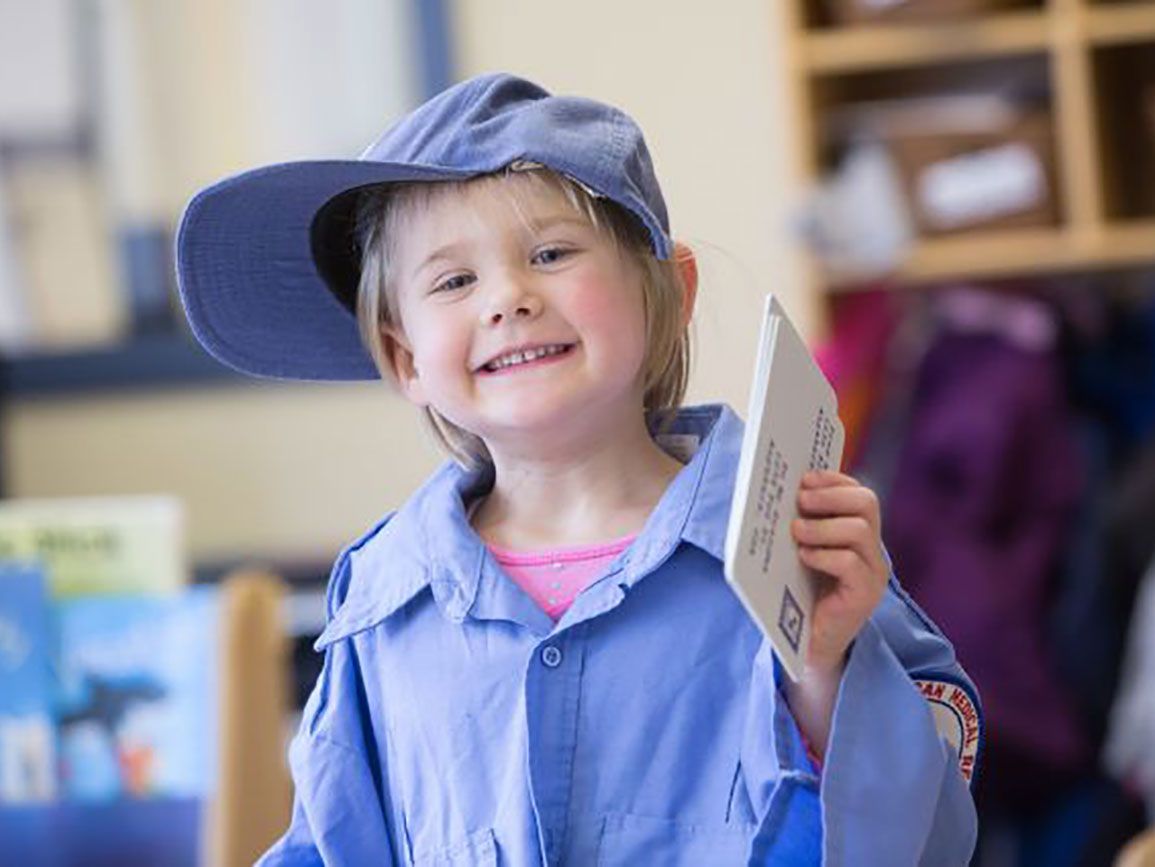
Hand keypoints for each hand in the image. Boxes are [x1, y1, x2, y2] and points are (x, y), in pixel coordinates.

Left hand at [791, 470, 888, 676]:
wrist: (810, 646)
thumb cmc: (802, 595)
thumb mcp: (803, 552)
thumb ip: (802, 526)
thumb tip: (782, 495)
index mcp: (859, 535)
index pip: (860, 494)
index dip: (834, 481)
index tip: (805, 479)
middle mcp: (872, 550)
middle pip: (867, 502)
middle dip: (831, 495)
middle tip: (801, 500)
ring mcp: (873, 573)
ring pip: (859, 530)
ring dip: (822, 526)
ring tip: (797, 532)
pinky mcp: (865, 595)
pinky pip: (851, 563)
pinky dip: (824, 555)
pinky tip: (804, 557)